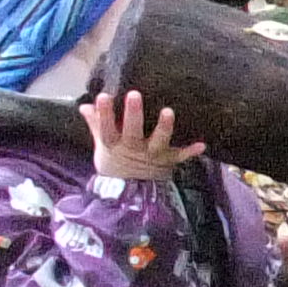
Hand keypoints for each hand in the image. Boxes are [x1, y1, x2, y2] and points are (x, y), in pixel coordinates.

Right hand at [83, 90, 201, 184]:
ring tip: (168, 111)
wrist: (130, 192)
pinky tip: (202, 144)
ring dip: (164, 127)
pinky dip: (190, 152)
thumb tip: (85, 105)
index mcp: (115, 144)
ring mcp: (152, 155)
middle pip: (132, 131)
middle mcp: (133, 149)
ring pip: (158, 141)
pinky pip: (180, 156)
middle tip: (134, 94)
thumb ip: (96, 124)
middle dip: (133, 114)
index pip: (106, 128)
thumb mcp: (102, 145)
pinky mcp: (168, 161)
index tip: (103, 96)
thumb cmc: (116, 161)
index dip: (104, 113)